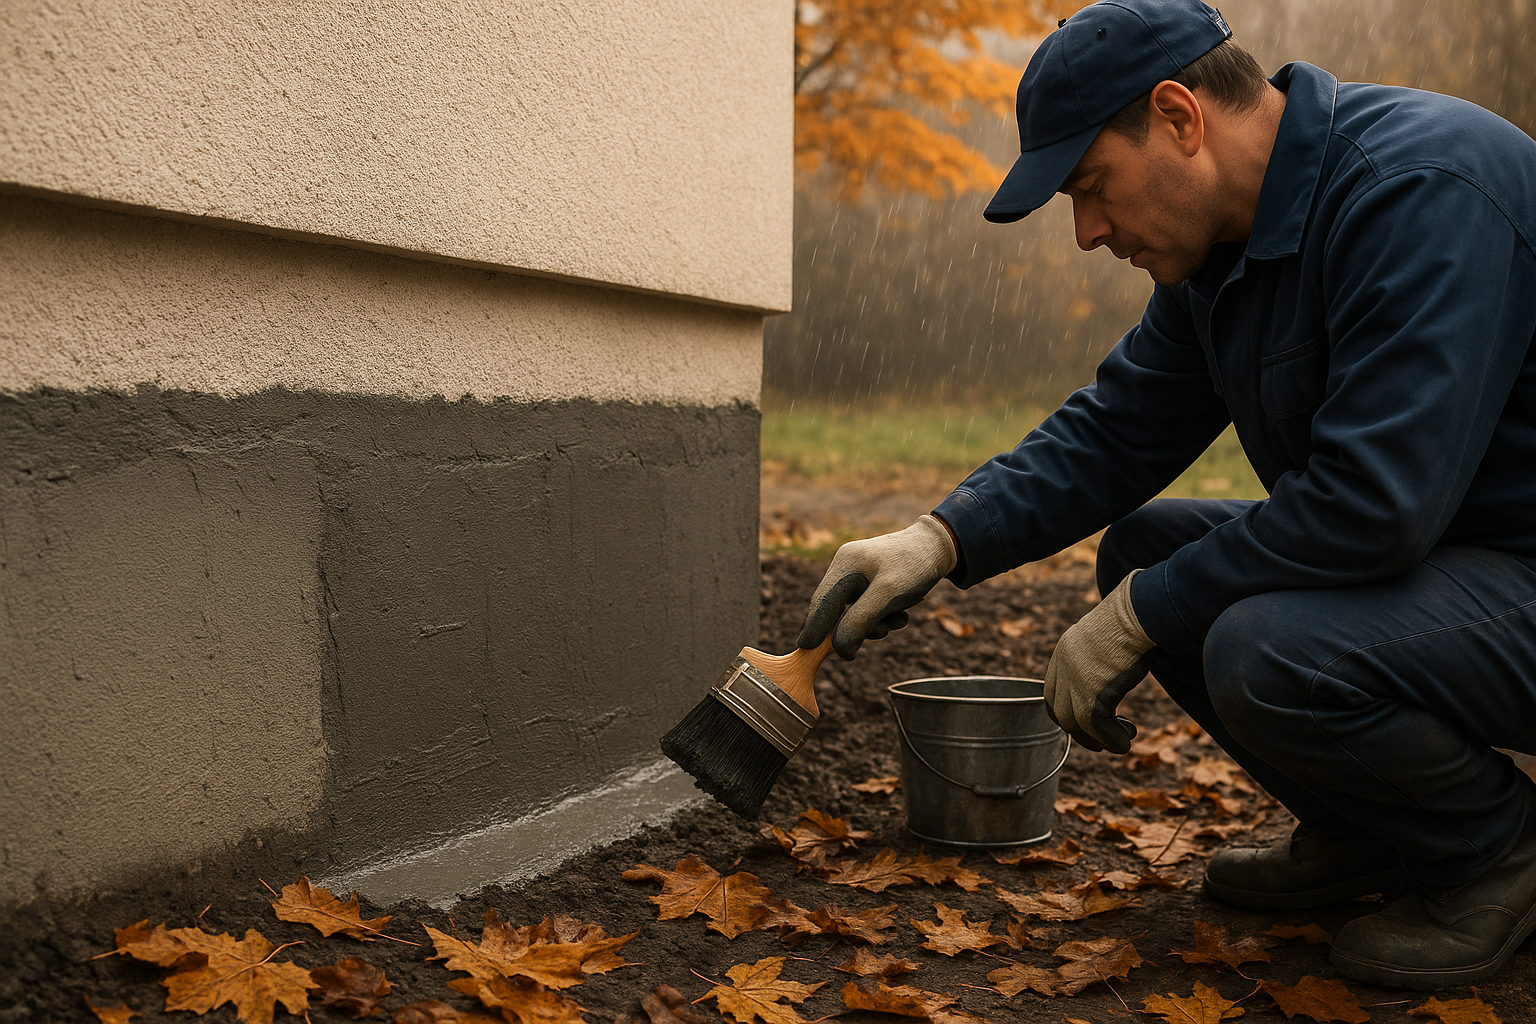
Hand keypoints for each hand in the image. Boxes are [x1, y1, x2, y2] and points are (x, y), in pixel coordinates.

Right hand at [796, 514, 956, 659]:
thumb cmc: (915, 566)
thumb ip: (860, 621)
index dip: (813, 627)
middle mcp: (846, 566)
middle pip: (836, 609)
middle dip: (858, 627)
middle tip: (883, 631)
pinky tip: (900, 613)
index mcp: (845, 564)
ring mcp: (857, 573)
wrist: (940, 547)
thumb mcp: (888, 595)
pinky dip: (881, 616)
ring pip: (853, 612)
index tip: (804, 648)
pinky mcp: (869, 580)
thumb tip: (839, 649)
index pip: (822, 602)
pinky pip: (866, 607)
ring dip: (874, 623)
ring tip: (899, 618)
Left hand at [1043, 570, 1155, 753]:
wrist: (1139, 612)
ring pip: (1077, 723)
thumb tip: (1110, 675)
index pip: (1051, 693)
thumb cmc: (1132, 620)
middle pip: (1060, 713)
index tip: (1082, 722)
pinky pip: (1097, 726)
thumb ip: (1097, 659)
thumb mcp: (1104, 639)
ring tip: (1120, 742)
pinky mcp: (1094, 692)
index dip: (1064, 713)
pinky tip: (1126, 740)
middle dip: (1079, 732)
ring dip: (1099, 739)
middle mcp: (1064, 667)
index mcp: (1063, 652)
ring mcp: (1076, 680)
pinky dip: (1113, 739)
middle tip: (1100, 741)